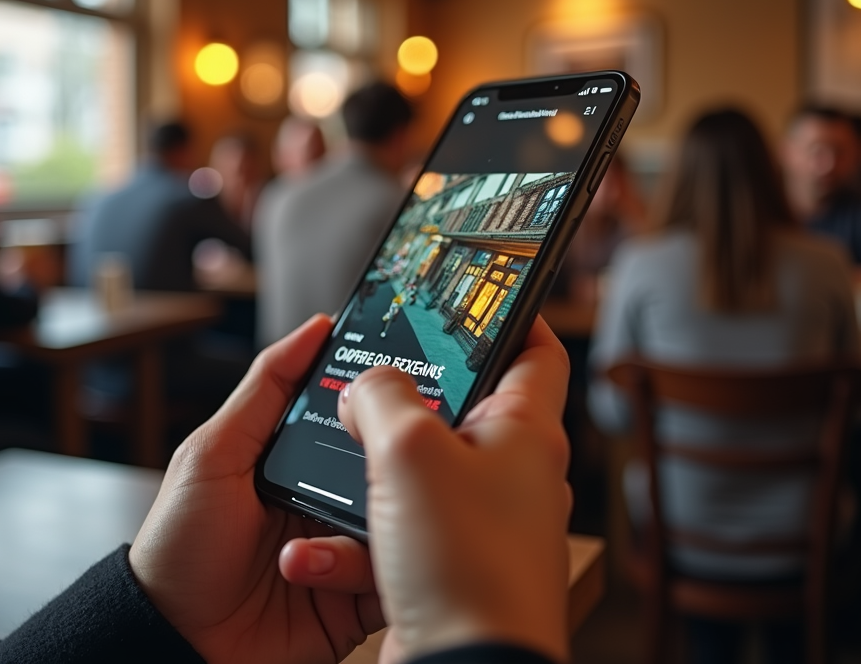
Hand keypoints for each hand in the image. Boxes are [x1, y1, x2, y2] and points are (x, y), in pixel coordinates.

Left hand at [129, 315, 383, 663]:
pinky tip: (329, 572)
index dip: (381, 399)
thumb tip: (313, 330)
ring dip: (367, 526)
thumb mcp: (213, 453)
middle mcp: (330, 497)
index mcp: (300, 457)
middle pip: (388, 466)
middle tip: (382, 465)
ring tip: (312, 541)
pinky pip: (391, 574)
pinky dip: (373, 572)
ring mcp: (345, 546)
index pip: (356, 416)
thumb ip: (264, 389)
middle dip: (391, 464)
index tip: (408, 378)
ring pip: (399, 519)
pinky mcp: (356, 595)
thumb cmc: (179, 545)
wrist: (175, 640)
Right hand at [337, 315, 571, 663]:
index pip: (535, 349)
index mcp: (526, 432)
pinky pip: (399, 527)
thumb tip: (366, 385)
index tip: (471, 295)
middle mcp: (512, 473)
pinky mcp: (450, 561)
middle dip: (406, 396)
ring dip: (371, 472)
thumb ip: (382, 397)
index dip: (507, 314)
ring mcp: (482, 520)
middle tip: (369, 378)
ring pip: (419, 471)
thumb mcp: (410, 452)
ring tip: (339, 466)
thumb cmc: (464, 565)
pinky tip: (325, 549)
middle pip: (462, 407)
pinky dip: (360, 534)